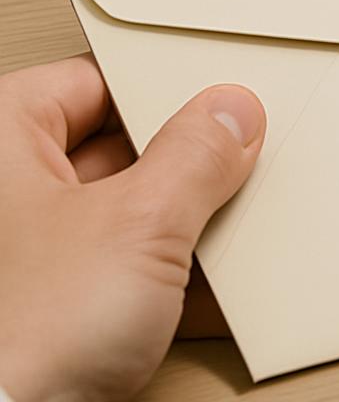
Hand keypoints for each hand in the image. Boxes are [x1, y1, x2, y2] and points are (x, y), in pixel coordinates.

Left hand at [0, 55, 265, 401]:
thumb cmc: (18, 339)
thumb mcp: (138, 224)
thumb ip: (194, 156)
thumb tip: (231, 115)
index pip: (93, 83)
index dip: (161, 91)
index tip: (217, 103)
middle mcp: (4, 196)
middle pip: (113, 152)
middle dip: (182, 167)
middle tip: (230, 167)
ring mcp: (23, 259)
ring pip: (121, 217)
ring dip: (180, 227)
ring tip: (226, 230)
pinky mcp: (43, 314)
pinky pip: (117, 274)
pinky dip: (164, 279)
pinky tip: (209, 290)